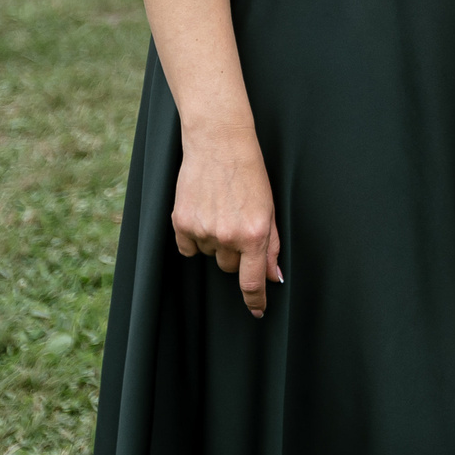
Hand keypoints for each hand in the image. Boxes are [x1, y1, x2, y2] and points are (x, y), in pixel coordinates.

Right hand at [173, 131, 282, 317]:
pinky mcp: (181, 223)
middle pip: (229, 266)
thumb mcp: (269, 208)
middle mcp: (227, 236)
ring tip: (221, 209)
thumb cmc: (250, 173)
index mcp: (254, 234)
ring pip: (209, 254)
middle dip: (235, 252)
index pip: (253, 282)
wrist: (219, 143)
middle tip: (237, 222)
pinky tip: (203, 212)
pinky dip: (195, 236)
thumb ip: (270, 246)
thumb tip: (274, 277)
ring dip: (215, 240)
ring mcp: (202, 230)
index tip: (258, 311)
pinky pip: (188, 247)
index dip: (256, 300)